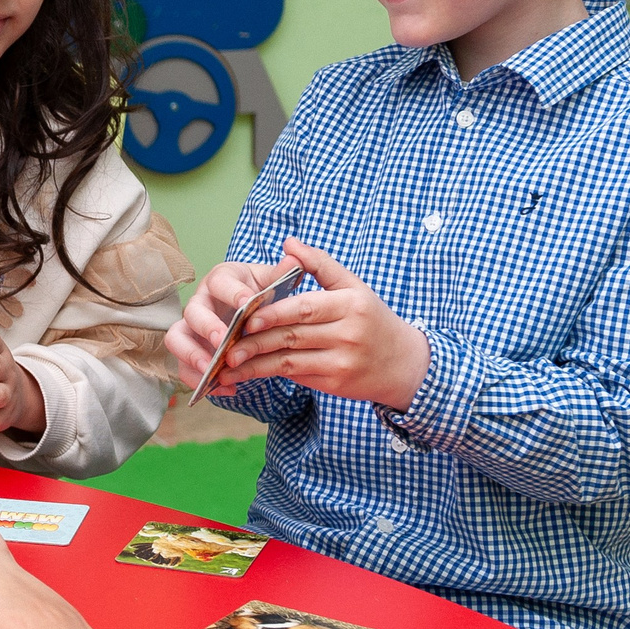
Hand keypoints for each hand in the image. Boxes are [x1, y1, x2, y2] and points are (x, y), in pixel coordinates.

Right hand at [164, 259, 282, 394]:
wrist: (256, 316)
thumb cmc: (264, 295)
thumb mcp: (275, 282)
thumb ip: (282, 274)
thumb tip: (293, 258)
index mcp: (222, 280)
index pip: (219, 281)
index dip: (231, 292)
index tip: (247, 302)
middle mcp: (201, 302)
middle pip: (192, 311)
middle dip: (206, 326)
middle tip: (223, 340)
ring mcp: (192, 329)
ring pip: (176, 339)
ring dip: (191, 355)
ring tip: (211, 370)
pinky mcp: (191, 352)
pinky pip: (185, 367)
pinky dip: (200, 380)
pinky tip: (226, 389)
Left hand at [226, 237, 428, 408]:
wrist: (404, 363)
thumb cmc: (371, 318)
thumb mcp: (353, 286)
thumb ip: (320, 264)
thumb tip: (288, 242)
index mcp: (351, 305)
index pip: (304, 308)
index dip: (273, 313)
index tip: (245, 317)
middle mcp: (348, 334)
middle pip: (292, 336)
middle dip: (255, 341)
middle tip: (225, 342)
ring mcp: (342, 362)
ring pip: (289, 362)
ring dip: (255, 364)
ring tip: (227, 364)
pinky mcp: (336, 385)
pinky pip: (296, 378)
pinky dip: (270, 374)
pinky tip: (249, 373)